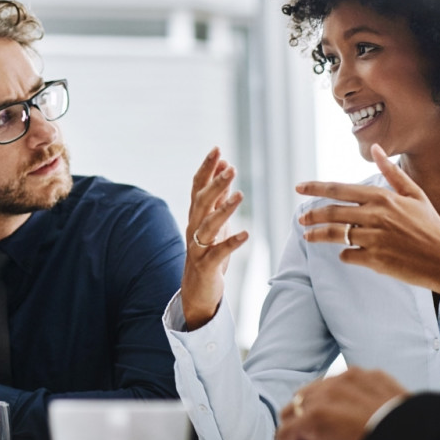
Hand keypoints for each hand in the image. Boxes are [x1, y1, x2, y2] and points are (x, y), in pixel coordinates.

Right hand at [180, 147, 248, 329]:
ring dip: (224, 209)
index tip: (217, 149)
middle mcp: (193, 227)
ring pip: (208, 224)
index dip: (206, 168)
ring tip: (240, 194)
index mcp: (196, 215)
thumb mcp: (214, 222)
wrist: (196, 290)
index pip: (198, 186)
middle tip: (230, 167)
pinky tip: (246, 234)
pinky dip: (231, 243)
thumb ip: (218, 197)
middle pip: (201, 202)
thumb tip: (225, 169)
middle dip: (215, 183)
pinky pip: (218, 252)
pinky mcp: (206, 265)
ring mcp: (198, 247)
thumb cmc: (208, 253)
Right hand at [276, 369, 407, 439]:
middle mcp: (324, 393)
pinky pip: (341, 383)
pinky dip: (341, 400)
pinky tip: (356, 419)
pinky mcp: (365, 374)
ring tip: (336, 435)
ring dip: (317, 413)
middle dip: (301, 435)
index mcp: (315, 419)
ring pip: (314, 392)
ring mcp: (344, 380)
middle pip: (293, 410)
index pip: (284, 435)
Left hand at [296, 144, 439, 300]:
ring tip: (308, 236)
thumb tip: (375, 147)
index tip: (299, 187)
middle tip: (301, 218)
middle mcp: (376, 216)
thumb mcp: (415, 195)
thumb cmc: (431, 226)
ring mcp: (375, 238)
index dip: (315, 187)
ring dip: (317, 235)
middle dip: (312, 215)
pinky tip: (345, 254)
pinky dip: (344, 255)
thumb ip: (391, 172)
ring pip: (335, 234)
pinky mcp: (376, 259)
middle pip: (332, 212)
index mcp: (383, 197)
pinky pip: (349, 255)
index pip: (339, 189)